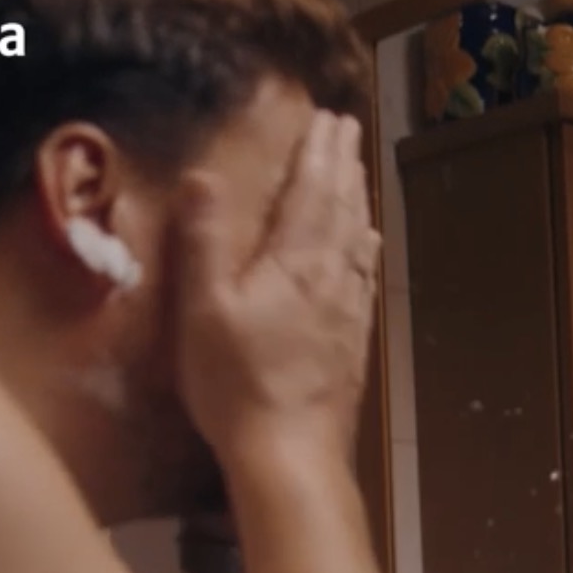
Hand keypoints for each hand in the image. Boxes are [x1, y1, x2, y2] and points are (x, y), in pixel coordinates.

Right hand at [173, 111, 381, 469]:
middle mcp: (331, 276)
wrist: (292, 453)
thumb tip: (205, 176)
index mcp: (294, 260)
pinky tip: (368, 244)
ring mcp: (349, 309)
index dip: (318, 153)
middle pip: (341, 207)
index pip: (311, 191)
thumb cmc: (237, 383)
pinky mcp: (355, 340)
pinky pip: (365, 278)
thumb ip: (206, 240)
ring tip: (357, 171)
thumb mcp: (204, 309)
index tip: (327, 119)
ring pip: (357, 238)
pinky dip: (366, 248)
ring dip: (357, 199)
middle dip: (342, 164)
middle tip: (348, 130)